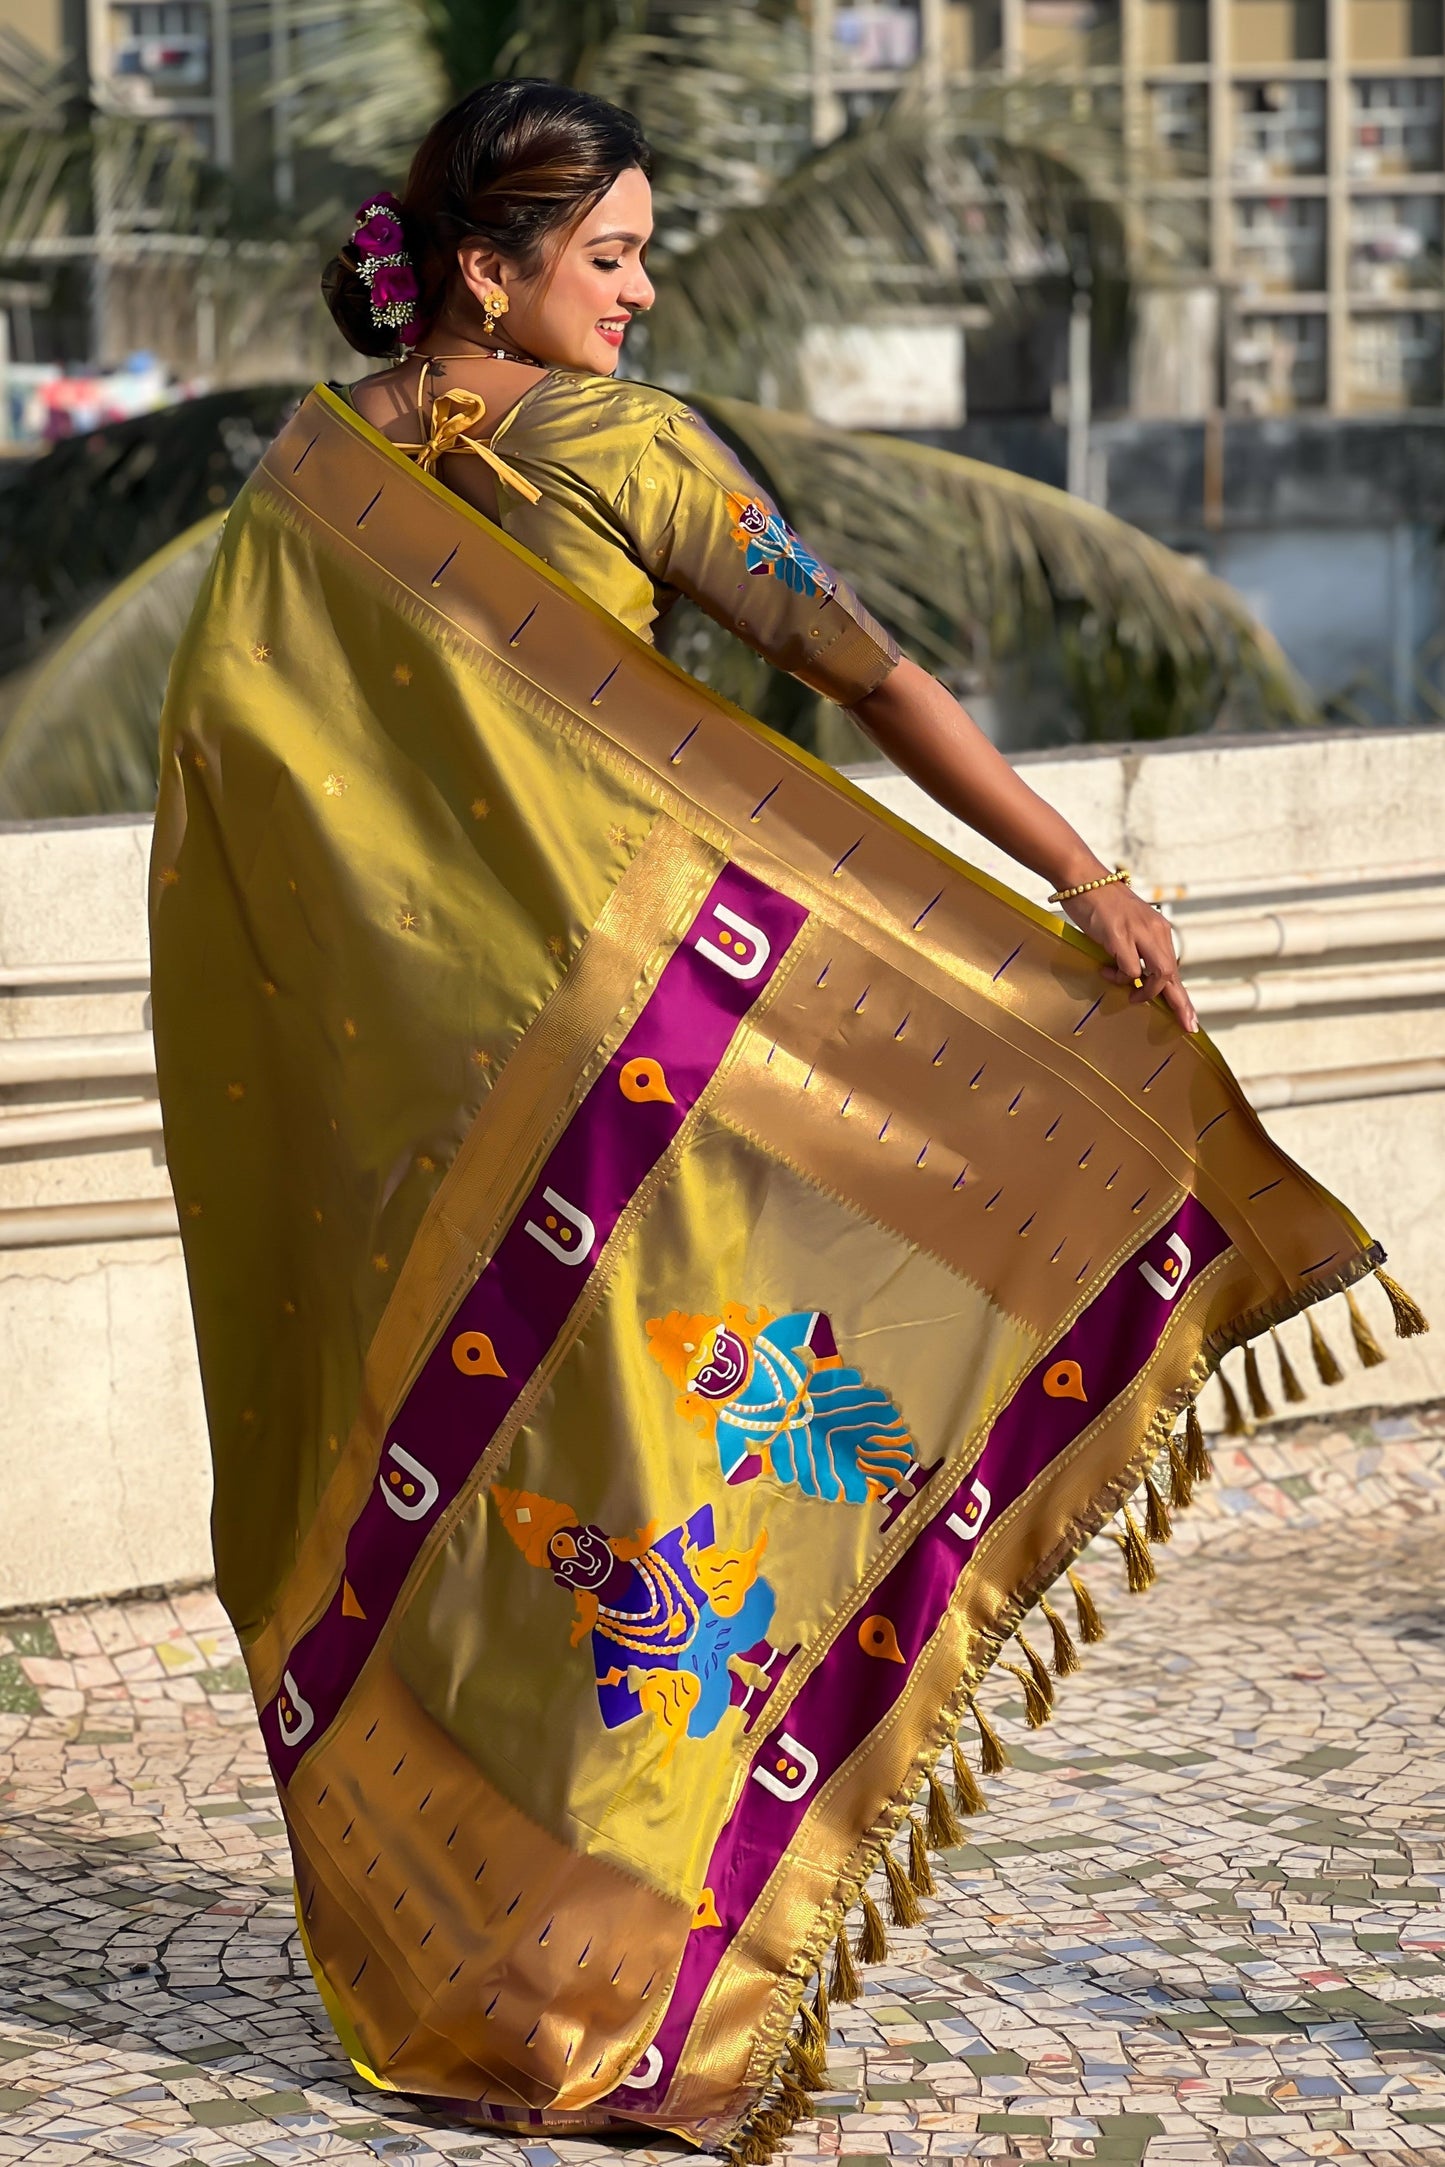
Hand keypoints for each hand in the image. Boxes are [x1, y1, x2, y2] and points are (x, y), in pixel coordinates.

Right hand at [1062, 881, 1198, 1035]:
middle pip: (1173, 974)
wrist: (1082, 878)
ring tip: (1130, 996)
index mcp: (1158, 929)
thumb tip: (1137, 976)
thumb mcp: (1127, 925)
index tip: (1189, 1017)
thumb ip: (1137, 946)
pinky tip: (1105, 971)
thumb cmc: (1100, 903)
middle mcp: (1155, 930)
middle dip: (1180, 1003)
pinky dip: (1119, 978)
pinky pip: (1130, 970)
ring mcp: (1139, 932)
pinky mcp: (1120, 935)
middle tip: (1187, 1025)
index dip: (1182, 995)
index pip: (1174, 967)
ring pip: (1159, 974)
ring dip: (1146, 992)